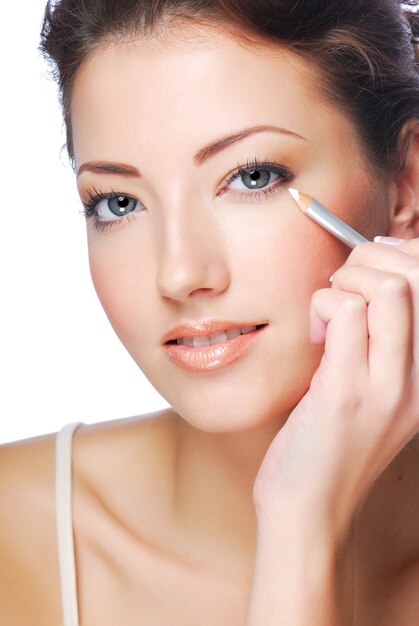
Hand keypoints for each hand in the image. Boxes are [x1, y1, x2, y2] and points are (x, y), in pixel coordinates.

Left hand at [253, 237, 418, 539]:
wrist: (310, 507)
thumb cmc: (333, 445)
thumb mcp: (375, 395)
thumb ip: (381, 347)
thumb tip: (372, 283)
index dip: (401, 259)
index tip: (368, 273)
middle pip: (418, 278)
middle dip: (369, 261)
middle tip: (341, 289)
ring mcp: (387, 386)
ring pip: (386, 287)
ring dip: (344, 284)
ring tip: (328, 315)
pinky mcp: (345, 392)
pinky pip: (346, 314)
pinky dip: (322, 308)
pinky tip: (315, 337)